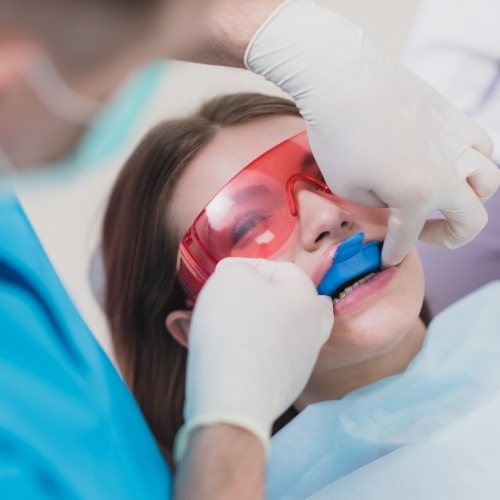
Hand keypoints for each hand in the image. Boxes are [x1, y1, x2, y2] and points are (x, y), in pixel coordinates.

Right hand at [174, 257, 332, 461]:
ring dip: (251, 323)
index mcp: (307, 297)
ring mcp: (301, 361)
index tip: (220, 276)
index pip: (279, 268)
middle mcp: (312, 328)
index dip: (246, 267)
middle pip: (289, 301)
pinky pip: (266, 358)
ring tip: (220, 325)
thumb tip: (238, 276)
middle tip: (232, 299)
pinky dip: (249, 350)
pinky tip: (226, 352)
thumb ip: (237, 268)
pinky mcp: (285, 386)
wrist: (234, 399)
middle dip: (258, 297)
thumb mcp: (231, 277)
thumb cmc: (234, 328)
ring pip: (278, 331)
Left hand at [246, 0, 499, 266]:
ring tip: (444, 199)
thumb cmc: (337, 136)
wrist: (342, 79)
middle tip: (424, 234)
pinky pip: (481, 145)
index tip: (386, 259)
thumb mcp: (347, 188)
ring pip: (489, 180)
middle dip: (449, 237)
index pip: (409, 236)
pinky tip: (450, 163)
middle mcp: (447, 171)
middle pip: (472, 219)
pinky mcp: (453, 116)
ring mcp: (456, 140)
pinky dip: (473, 162)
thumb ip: (378, 206)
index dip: (395, 252)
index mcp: (417, 195)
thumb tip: (392, 203)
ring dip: (470, 199)